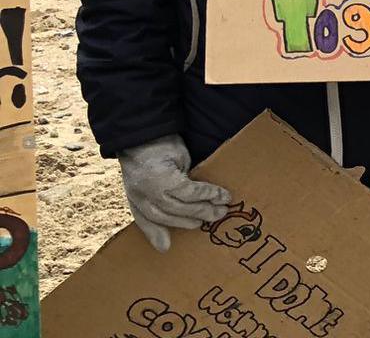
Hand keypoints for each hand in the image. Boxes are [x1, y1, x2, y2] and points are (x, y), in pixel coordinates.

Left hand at [119, 135, 230, 252]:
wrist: (146, 132)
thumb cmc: (152, 153)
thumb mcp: (151, 177)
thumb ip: (160, 198)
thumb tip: (167, 228)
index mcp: (136, 197)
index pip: (145, 220)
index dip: (155, 233)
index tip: (166, 247)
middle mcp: (141, 197)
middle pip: (169, 216)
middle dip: (194, 220)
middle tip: (216, 218)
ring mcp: (151, 189)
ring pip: (182, 206)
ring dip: (205, 208)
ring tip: (222, 207)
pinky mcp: (165, 178)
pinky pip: (190, 191)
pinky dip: (207, 193)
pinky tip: (219, 194)